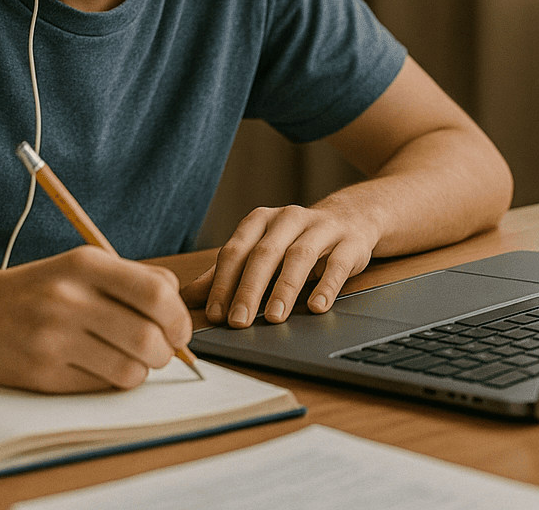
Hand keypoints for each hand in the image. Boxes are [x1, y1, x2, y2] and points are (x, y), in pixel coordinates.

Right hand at [0, 245, 191, 391]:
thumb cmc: (38, 289)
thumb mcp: (82, 266)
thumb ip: (133, 278)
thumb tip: (178, 304)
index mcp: (86, 264)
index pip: (157, 293)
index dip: (179, 318)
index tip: (178, 330)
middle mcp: (69, 298)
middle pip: (149, 338)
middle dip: (165, 352)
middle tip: (158, 352)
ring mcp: (53, 338)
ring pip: (129, 370)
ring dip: (140, 371)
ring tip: (128, 360)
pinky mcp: (41, 374)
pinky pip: (99, 388)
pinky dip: (110, 382)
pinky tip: (98, 367)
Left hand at [180, 204, 379, 327]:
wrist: (351, 218)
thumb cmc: (296, 240)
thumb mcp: (260, 250)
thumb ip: (226, 273)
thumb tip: (186, 297)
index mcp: (261, 220)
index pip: (236, 251)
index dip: (223, 283)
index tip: (215, 314)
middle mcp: (288, 218)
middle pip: (264, 253)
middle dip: (249, 289)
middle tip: (239, 321)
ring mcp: (321, 228)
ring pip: (299, 256)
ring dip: (284, 288)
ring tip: (274, 318)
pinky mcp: (350, 242)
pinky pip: (337, 264)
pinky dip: (326, 286)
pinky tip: (317, 307)